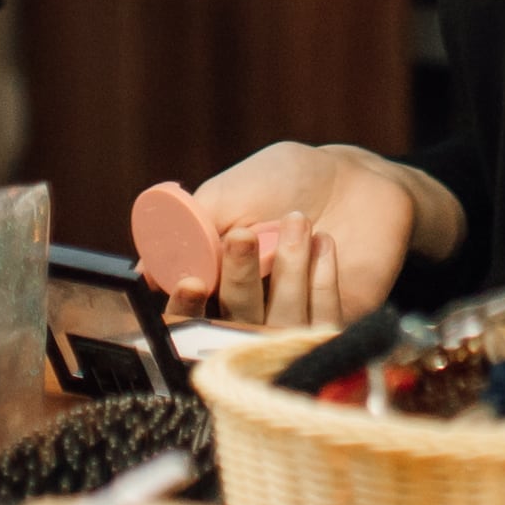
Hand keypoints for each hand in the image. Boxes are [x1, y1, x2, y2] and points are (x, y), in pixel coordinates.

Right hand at [170, 141, 448, 327]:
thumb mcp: (230, 194)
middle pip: (233, 323)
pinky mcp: (334, 326)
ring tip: (298, 220)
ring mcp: (293, 323)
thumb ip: (191, 230)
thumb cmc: (286, 180)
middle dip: (237, 279)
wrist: (356, 177)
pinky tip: (326, 243)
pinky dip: (322, 282)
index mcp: (216, 283)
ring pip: (278, 325)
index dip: (184, 309)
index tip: (191, 281)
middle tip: (245, 234)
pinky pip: (322, 324)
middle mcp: (251, 311)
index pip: (188, 318)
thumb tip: (148, 269)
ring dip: (286, 271)